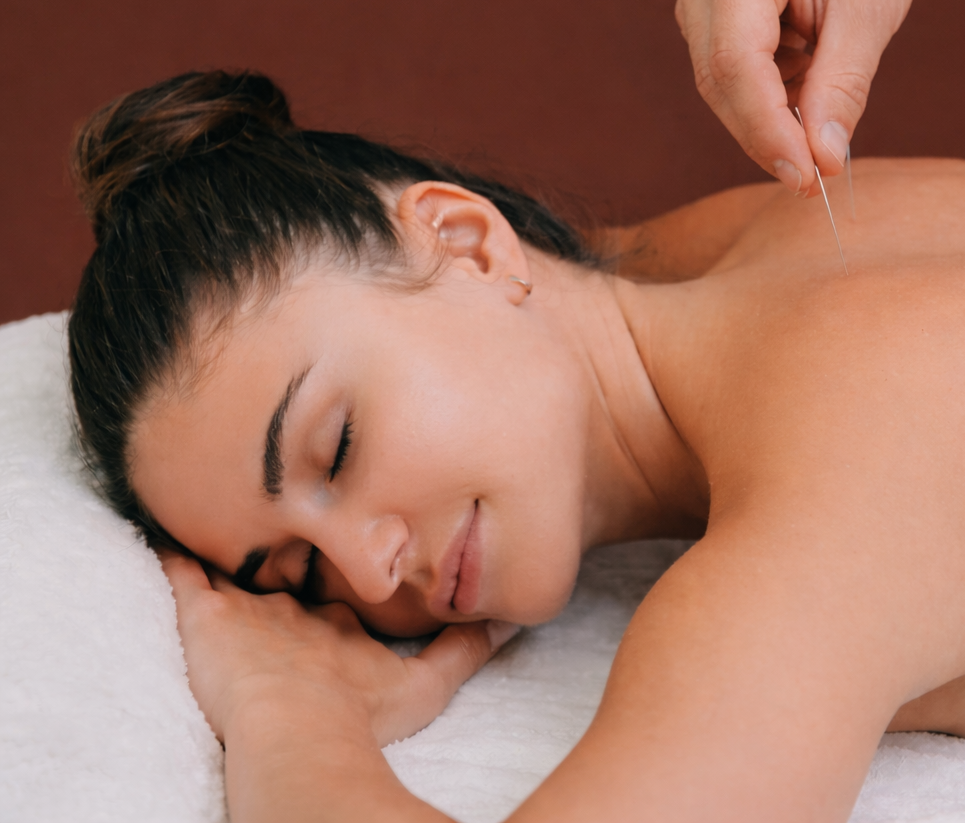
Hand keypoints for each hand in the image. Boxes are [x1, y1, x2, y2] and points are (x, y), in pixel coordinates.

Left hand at [159, 549, 515, 745]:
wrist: (304, 725)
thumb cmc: (363, 714)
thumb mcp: (428, 686)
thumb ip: (466, 652)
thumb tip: (512, 621)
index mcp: (346, 619)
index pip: (338, 591)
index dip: (336, 579)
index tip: (337, 560)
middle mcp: (301, 605)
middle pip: (290, 577)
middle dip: (286, 562)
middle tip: (279, 545)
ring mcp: (254, 608)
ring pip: (240, 571)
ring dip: (232, 554)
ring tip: (219, 527)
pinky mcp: (208, 617)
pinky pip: (182, 576)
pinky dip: (174, 554)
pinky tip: (163, 532)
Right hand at [673, 0, 920, 195]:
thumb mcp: (869, 16)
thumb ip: (842, 89)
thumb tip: (823, 162)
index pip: (737, 62)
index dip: (767, 128)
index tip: (806, 177)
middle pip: (720, 81)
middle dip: (769, 135)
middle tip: (820, 175)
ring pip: (720, 86)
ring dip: (772, 115)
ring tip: (825, 103)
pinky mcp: (704, 16)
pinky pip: (727, 78)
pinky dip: (770, 98)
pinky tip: (807, 76)